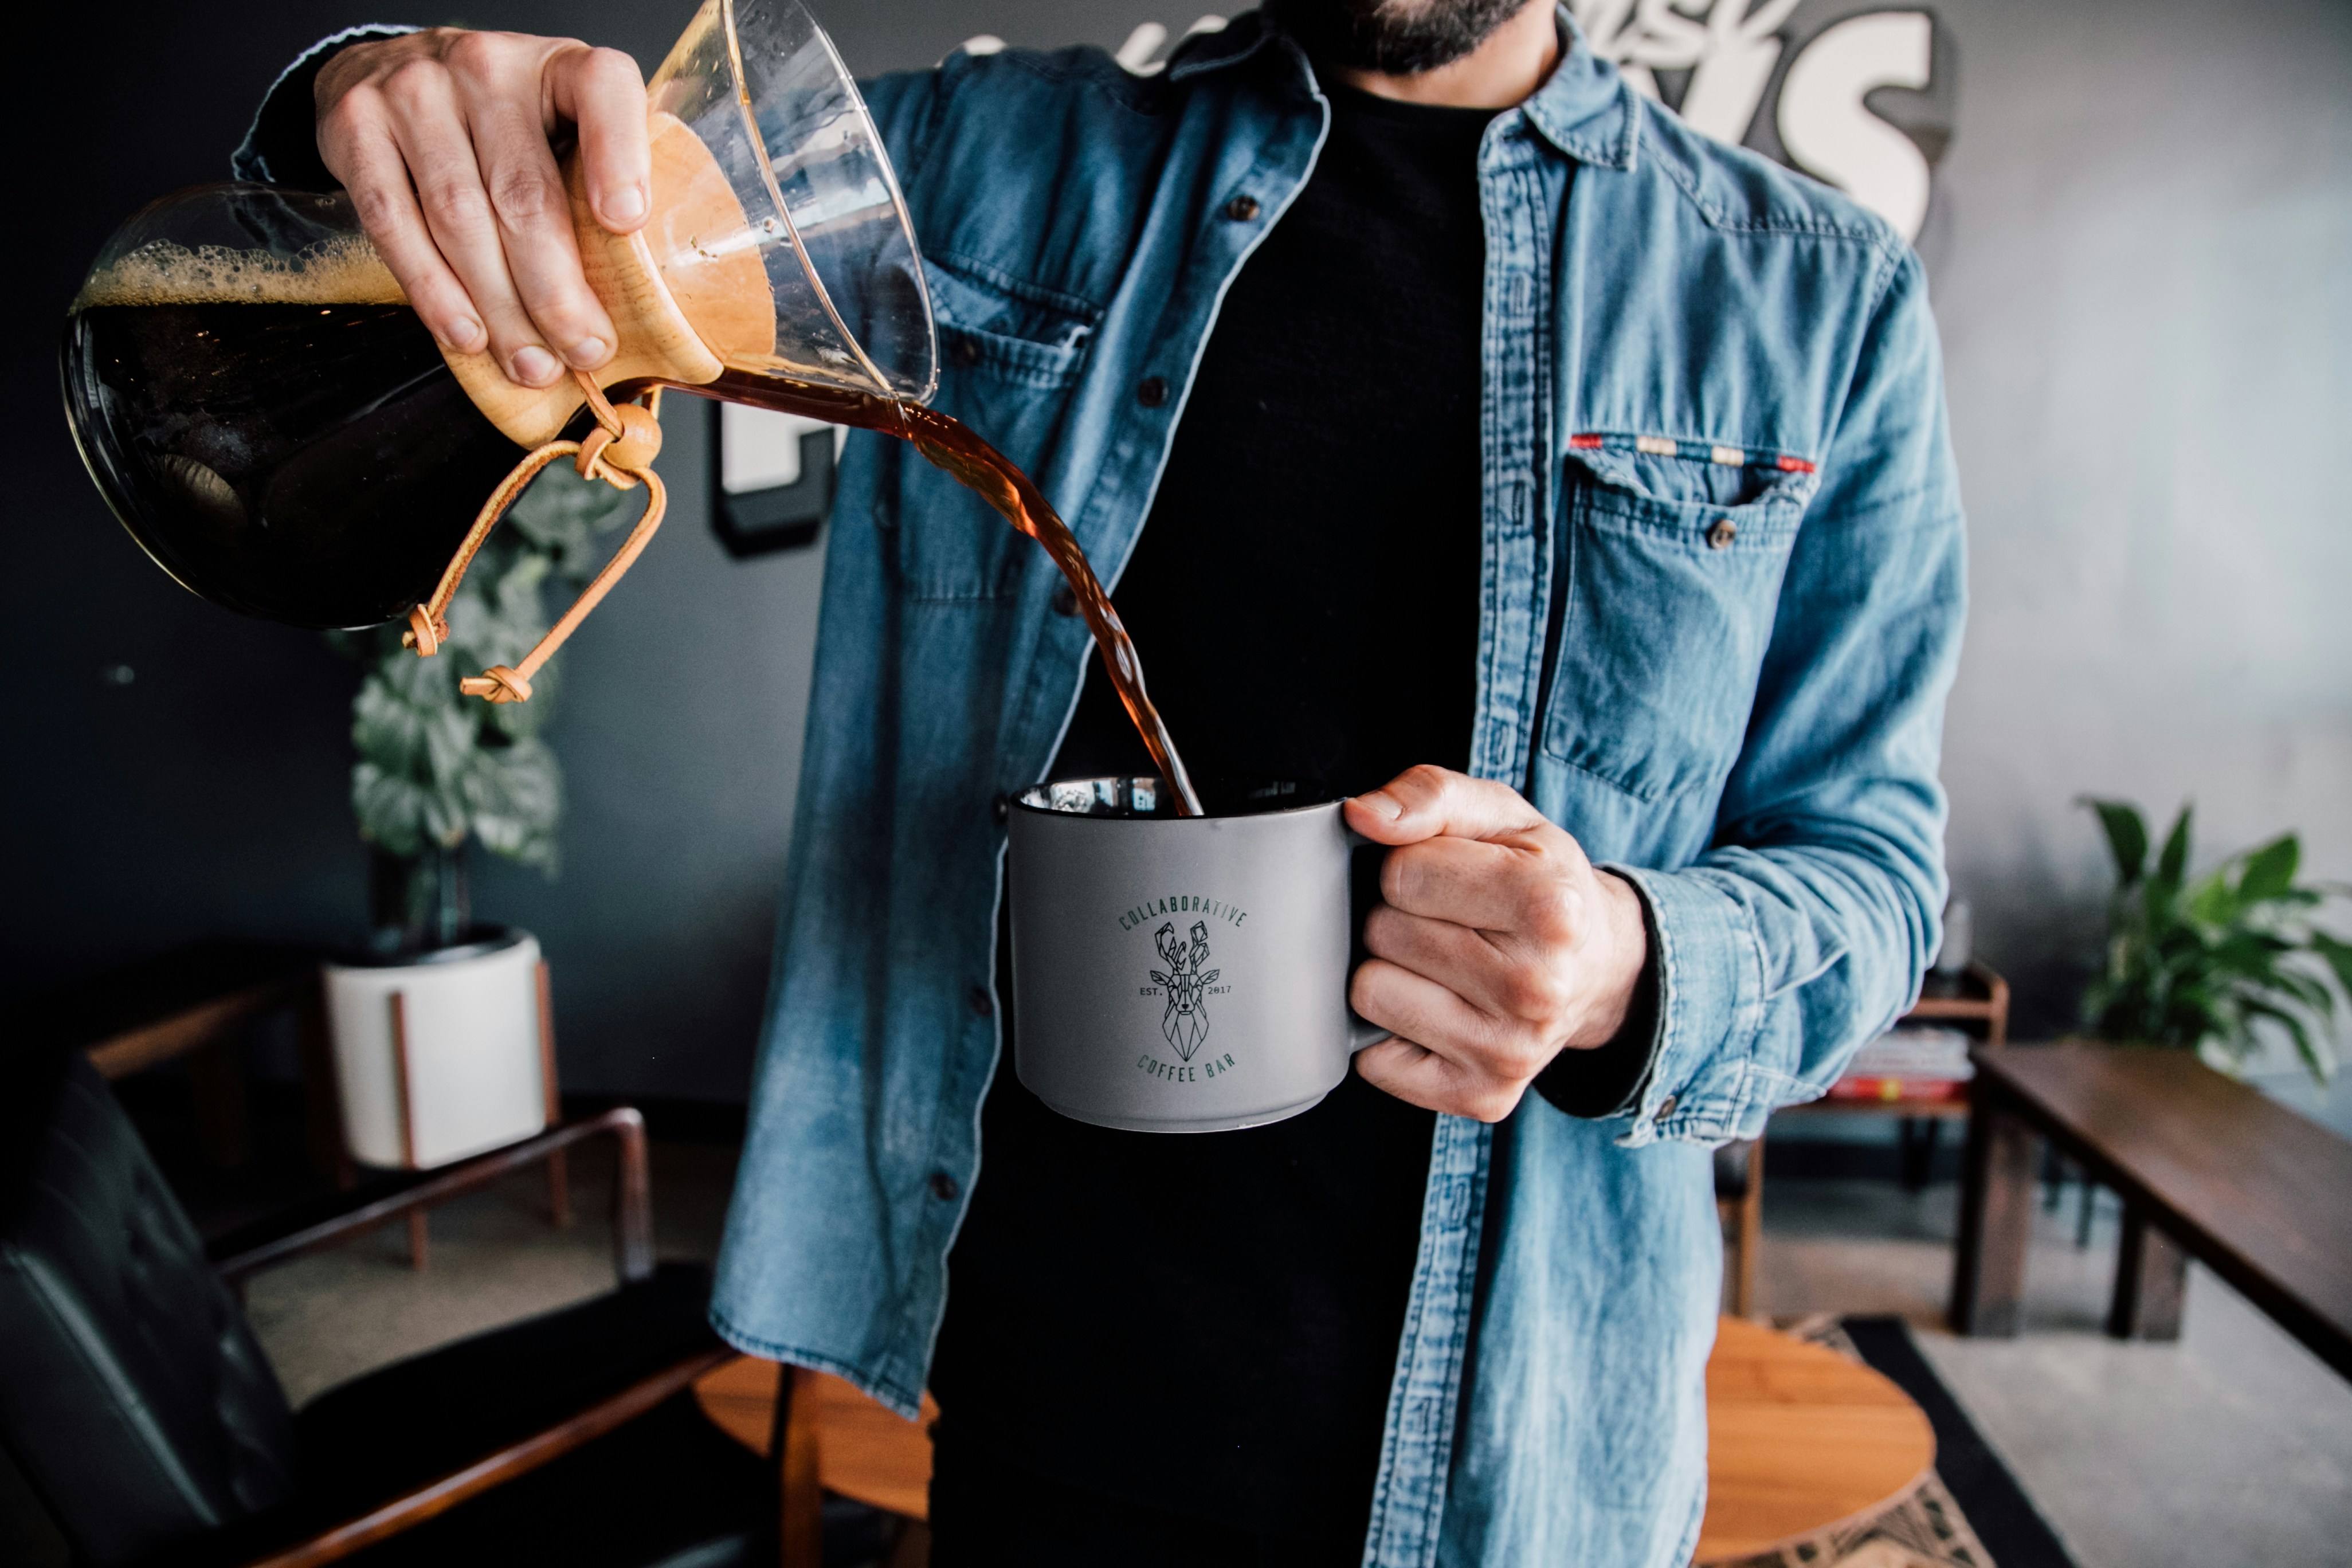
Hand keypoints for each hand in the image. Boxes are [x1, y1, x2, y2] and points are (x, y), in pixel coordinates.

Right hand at [315, 29, 650, 388]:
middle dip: (557, 290)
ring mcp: (414, 91)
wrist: (391, 69)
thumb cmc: (505, 119)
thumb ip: (603, 182)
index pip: (602, 91)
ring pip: (460, 219)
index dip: (618, 157)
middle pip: (524, 193)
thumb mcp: (567, 123)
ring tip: (531, 363)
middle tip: (584, 351)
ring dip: (499, 307)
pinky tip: (466, 335)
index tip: (627, 224)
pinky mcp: (356, 126)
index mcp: (559, 63)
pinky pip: (395, 224)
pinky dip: (432, 290)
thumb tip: (649, 298)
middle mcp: (485, 66)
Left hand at [1344, 766, 1647, 1121]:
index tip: (1454, 878)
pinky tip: (1440, 1011)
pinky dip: (1391, 1033)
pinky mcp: (1480, 1097)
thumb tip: (1362, 816)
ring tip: (1446, 966)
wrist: (1600, 968)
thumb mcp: (1502, 816)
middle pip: (1384, 933)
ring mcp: (1508, 1053)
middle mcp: (1536, 989)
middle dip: (1403, 918)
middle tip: (1455, 924)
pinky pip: (1373, 1061)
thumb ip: (1431, 794)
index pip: (1403, 874)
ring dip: (1393, 972)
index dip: (1414, 867)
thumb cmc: (1541, 885)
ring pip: (1370, 994)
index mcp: (1550, 908)